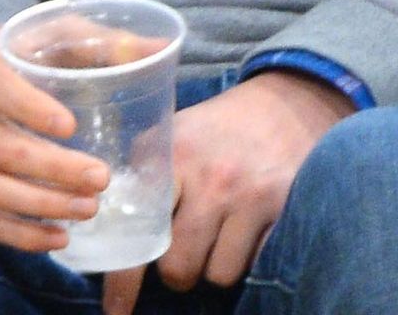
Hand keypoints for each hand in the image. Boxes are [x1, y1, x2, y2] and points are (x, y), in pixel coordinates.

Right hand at [0, 29, 108, 252]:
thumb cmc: (9, 54)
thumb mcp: (45, 33)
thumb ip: (98, 39)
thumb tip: (160, 46)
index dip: (30, 110)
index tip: (72, 127)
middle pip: (0, 150)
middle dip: (54, 171)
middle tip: (101, 179)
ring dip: (42, 207)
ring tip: (90, 209)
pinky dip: (19, 236)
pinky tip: (59, 238)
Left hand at [99, 72, 354, 314]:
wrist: (284, 104)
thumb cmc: (217, 128)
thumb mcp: (174, 135)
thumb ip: (146, 176)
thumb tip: (112, 231)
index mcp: (169, 156)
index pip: (138, 228)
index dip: (124, 279)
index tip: (116, 311)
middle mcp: (206, 177)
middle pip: (178, 267)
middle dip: (177, 272)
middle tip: (182, 253)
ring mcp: (247, 195)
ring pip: (218, 274)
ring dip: (215, 266)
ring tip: (220, 236)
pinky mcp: (283, 209)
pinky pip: (256, 265)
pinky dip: (249, 259)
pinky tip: (248, 232)